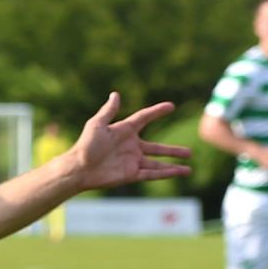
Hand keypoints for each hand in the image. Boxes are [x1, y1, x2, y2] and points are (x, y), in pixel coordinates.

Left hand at [69, 95, 190, 189]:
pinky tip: (179, 172)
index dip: (157, 112)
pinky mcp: (131, 174)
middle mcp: (131, 146)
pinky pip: (152, 174)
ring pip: (158, 163)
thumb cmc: (85, 145)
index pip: (144, 118)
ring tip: (189, 168)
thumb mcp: (97, 125)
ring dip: (173, 166)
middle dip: (173, 150)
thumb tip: (115, 94)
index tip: (171, 106)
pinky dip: (166, 173)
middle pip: (157, 148)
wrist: (78, 169)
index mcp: (124, 131)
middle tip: (189, 152)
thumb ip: (108, 111)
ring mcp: (132, 161)